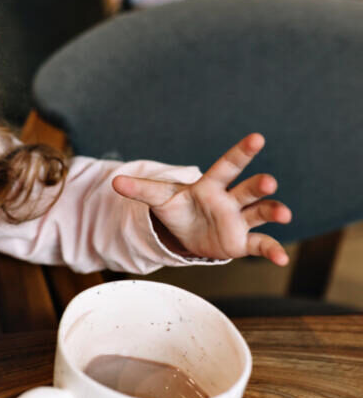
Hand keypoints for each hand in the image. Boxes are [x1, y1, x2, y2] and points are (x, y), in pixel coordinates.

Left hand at [112, 133, 291, 265]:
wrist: (187, 232)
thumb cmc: (178, 208)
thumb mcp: (159, 198)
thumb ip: (140, 189)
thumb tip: (114, 182)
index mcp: (210, 185)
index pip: (227, 165)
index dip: (241, 152)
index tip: (257, 138)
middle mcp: (230, 200)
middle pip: (247, 189)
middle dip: (259, 185)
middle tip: (268, 182)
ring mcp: (239, 220)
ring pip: (260, 213)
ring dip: (273, 212)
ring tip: (283, 214)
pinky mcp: (242, 242)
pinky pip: (260, 244)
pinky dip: (272, 250)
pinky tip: (282, 258)